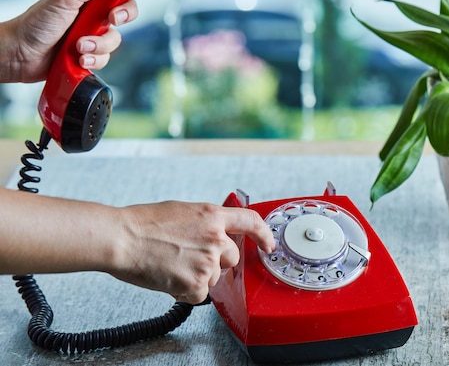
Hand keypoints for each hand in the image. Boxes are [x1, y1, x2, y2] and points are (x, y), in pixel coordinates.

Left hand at [4, 0, 165, 82]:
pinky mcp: (90, 53)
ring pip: (116, 39)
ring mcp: (92, 33)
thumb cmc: (36, 22)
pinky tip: (80, 59)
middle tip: (111, 20)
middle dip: (122, 18)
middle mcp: (93, 11)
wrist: (20, 55)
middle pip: (126, 12)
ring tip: (79, 47)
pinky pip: (106, 57)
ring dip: (99, 45)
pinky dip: (94, 59)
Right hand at [111, 201, 274, 304]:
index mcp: (212, 216)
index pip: (251, 222)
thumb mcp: (183, 212)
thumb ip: (205, 223)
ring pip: (215, 277)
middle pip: (232, 258)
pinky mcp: (197, 283)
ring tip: (173, 266)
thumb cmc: (143, 224)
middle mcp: (215, 237)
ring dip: (198, 277)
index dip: (264, 234)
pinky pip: (200, 294)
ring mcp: (208, 261)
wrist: (122, 239)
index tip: (268, 245)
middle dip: (216, 262)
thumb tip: (214, 234)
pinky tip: (170, 278)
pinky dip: (186, 292)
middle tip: (190, 258)